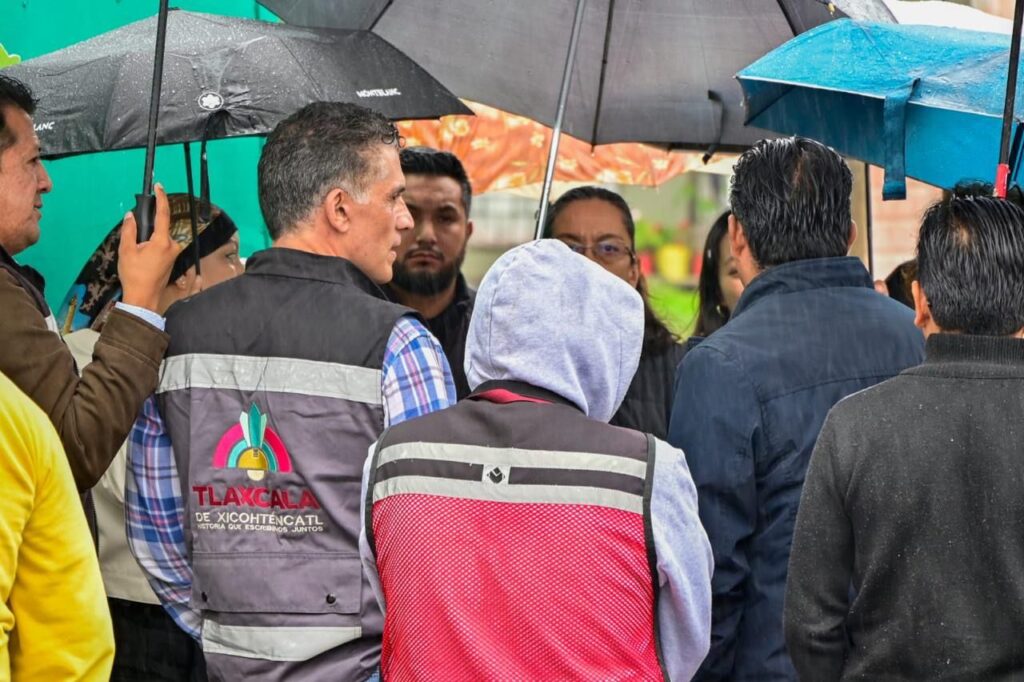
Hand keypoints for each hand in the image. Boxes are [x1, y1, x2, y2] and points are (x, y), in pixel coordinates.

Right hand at [118, 184, 182, 312]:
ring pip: (159, 237)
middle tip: (134, 244)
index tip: (159, 186)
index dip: (161, 198)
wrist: (144, 297)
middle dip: (146, 229)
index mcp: (162, 242)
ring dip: (147, 240)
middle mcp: (173, 246)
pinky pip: (161, 245)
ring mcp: (174, 253)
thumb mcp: (126, 250)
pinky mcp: (172, 259)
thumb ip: (129, 230)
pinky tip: (142, 258)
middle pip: (159, 227)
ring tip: (136, 255)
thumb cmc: (134, 275)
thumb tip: (131, 215)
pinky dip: (151, 246)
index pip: (163, 214)